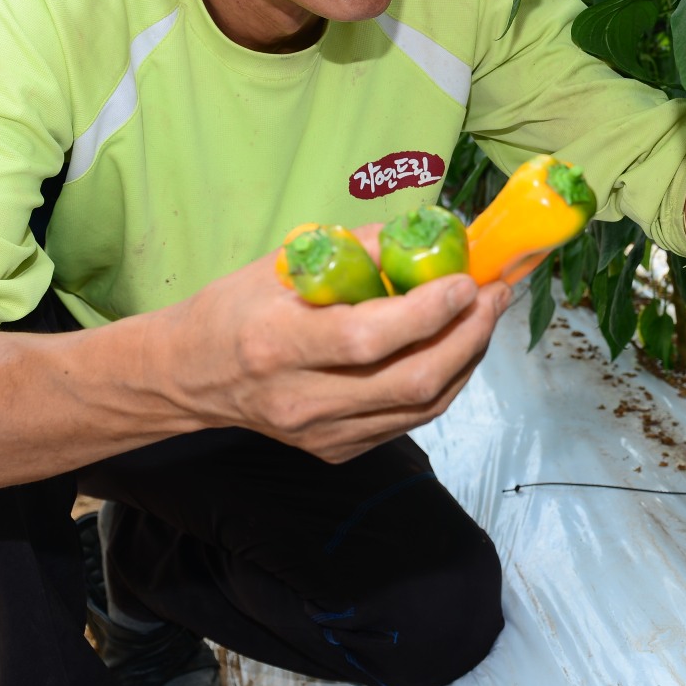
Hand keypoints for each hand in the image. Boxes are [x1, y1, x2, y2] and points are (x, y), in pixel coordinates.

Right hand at [167, 240, 510, 463]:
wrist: (191, 377)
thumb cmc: (236, 309)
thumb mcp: (282, 265)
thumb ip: (356, 251)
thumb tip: (426, 235)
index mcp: (278, 344)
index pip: (367, 338)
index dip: (427, 312)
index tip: (464, 280)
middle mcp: (301, 399)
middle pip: (409, 381)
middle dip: (467, 336)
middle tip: (493, 295)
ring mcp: (321, 434)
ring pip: (421, 406)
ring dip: (466, 358)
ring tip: (483, 316)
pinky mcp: (337, 450)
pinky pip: (409, 419)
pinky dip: (443, 382)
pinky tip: (454, 347)